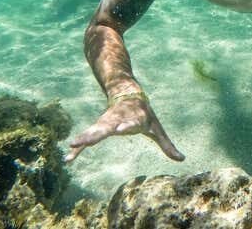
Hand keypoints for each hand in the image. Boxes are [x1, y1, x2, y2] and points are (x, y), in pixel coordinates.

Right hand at [65, 92, 184, 162]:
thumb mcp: (157, 128)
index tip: (119, 129)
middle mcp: (117, 120)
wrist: (126, 92)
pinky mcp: (98, 127)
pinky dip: (79, 148)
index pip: (129, 123)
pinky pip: (87, 139)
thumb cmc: (144, 114)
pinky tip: (69, 158)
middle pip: (107, 127)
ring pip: (94, 131)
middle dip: (97, 133)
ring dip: (83, 139)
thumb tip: (182, 159)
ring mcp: (106, 123)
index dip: (125, 126)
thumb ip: (167, 145)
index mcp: (133, 118)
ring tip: (72, 146)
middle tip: (88, 140)